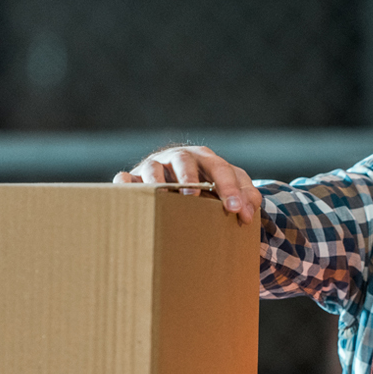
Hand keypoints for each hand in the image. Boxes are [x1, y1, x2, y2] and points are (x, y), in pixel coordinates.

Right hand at [115, 145, 259, 222]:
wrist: (182, 187)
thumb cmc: (211, 189)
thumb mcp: (231, 189)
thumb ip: (246, 197)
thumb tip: (248, 214)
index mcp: (206, 159)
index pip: (220, 168)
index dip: (228, 187)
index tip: (235, 209)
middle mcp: (179, 159)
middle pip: (183, 160)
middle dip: (189, 177)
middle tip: (194, 196)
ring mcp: (155, 167)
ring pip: (152, 168)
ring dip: (157, 181)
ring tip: (162, 196)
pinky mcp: (134, 179)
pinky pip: (125, 179)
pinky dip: (125, 184)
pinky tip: (130, 195)